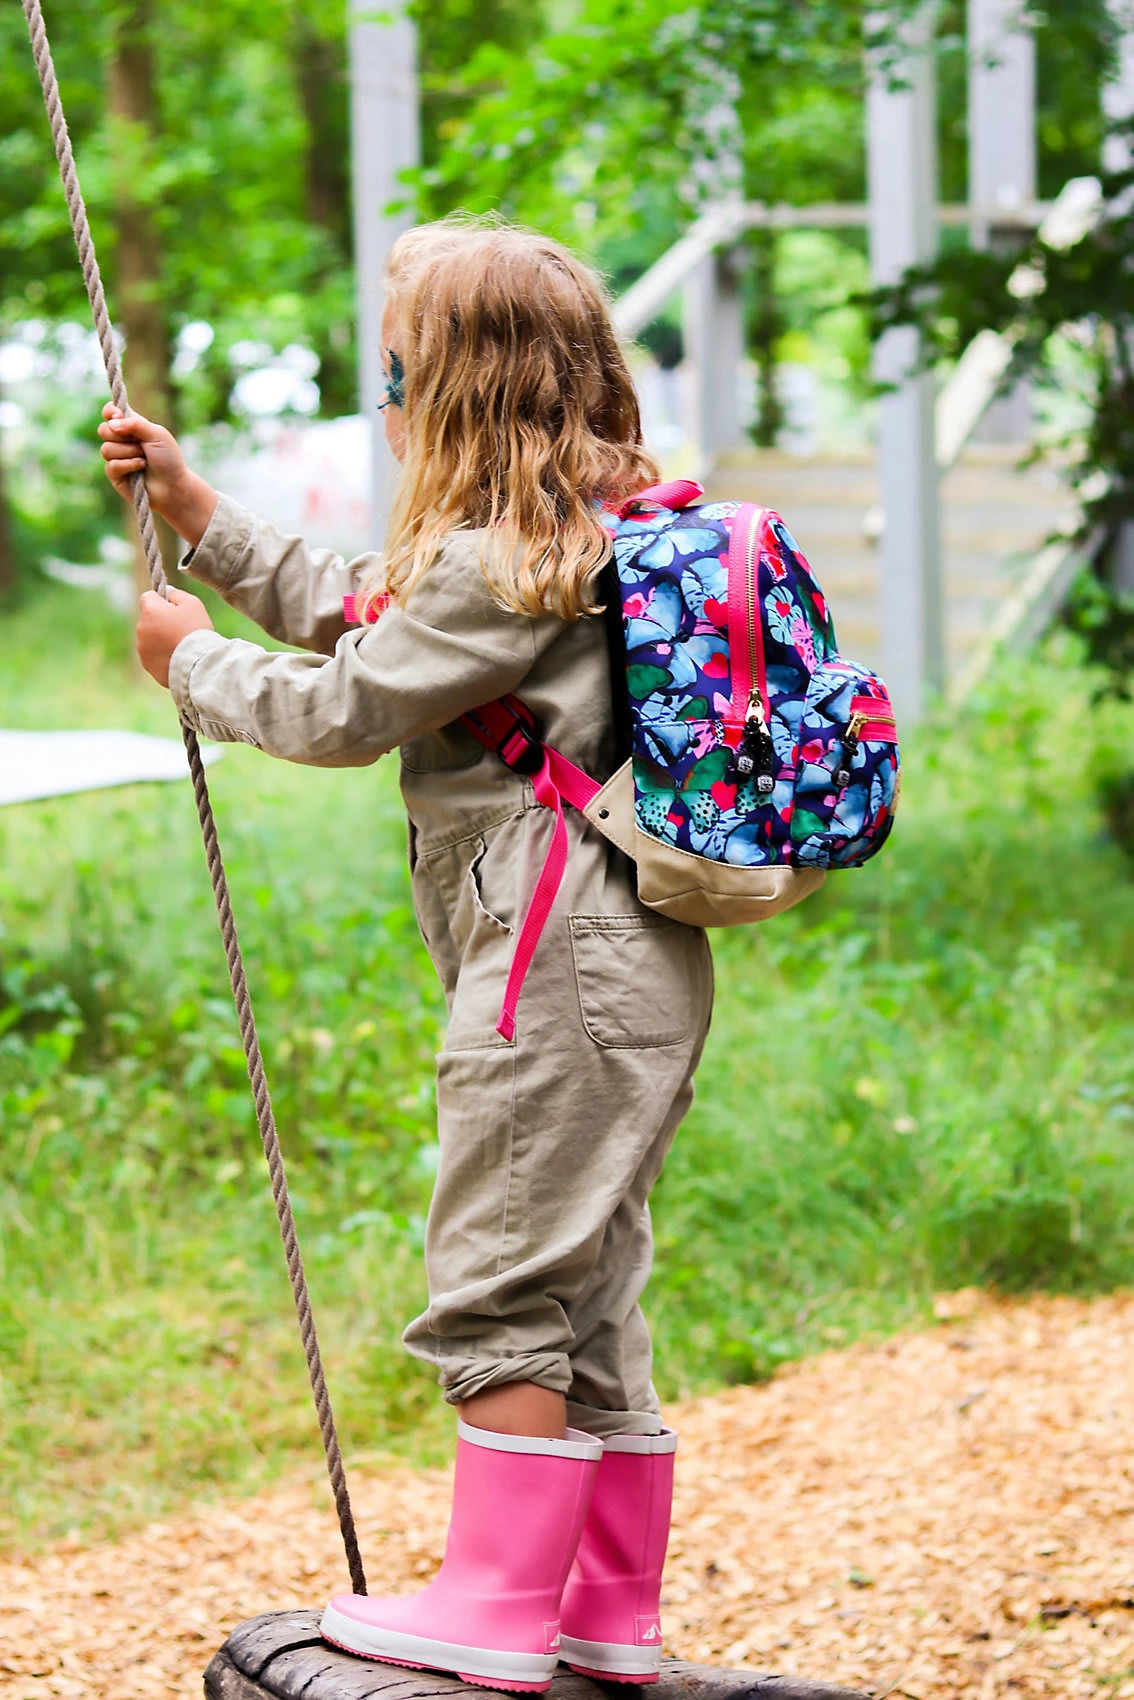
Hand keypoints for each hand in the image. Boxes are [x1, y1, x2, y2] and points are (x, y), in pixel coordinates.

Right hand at [98, 404, 217, 545]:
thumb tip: (112, 424)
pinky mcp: (115, 474)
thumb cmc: (169, 459)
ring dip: (129, 453)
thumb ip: (135, 424)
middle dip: (122, 436)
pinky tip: (141, 467)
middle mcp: (121, 440)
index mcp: (131, 426)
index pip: (111, 412)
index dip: (110, 412)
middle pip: (103, 429)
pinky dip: (128, 465)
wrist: (173, 486)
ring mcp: (116, 457)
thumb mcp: (157, 435)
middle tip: (141, 445)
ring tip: (144, 459)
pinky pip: (112, 465)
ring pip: (106, 449)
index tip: (118, 416)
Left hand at [136, 587, 214, 687]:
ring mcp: (142, 648)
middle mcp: (141, 628)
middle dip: (160, 621)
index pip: (148, 597)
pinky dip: (162, 655)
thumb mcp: (193, 604)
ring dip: (160, 639)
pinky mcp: (147, 664)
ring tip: (180, 646)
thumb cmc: (196, 631)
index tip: (174, 608)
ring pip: (150, 638)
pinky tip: (177, 658)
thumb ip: (177, 594)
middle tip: (181, 629)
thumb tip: (167, 591)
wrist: (197, 664)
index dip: (162, 600)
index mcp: (150, 610)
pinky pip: (153, 655)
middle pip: (148, 619)